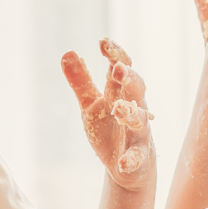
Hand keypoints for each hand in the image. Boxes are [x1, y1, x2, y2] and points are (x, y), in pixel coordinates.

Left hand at [61, 39, 153, 191]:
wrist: (127, 165)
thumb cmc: (109, 129)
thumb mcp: (91, 105)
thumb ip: (81, 81)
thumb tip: (68, 51)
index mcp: (120, 94)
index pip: (121, 69)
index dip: (115, 55)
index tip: (103, 42)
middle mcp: (134, 109)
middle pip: (136, 90)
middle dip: (129, 78)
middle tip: (118, 68)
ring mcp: (138, 133)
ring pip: (139, 120)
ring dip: (130, 113)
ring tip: (118, 108)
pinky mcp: (139, 155)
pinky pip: (137, 156)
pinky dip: (131, 159)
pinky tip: (123, 162)